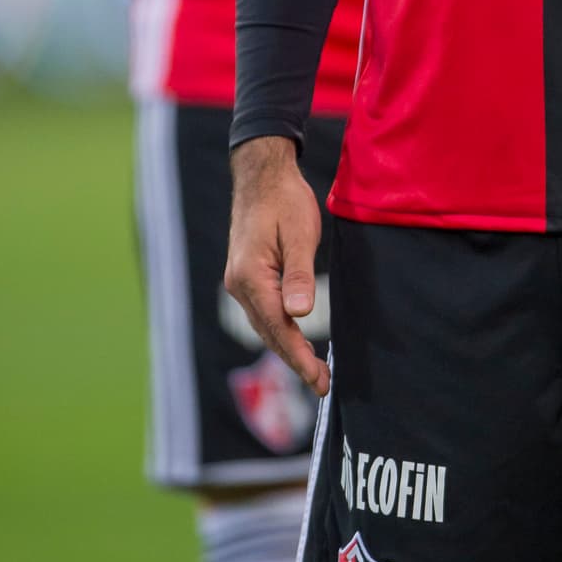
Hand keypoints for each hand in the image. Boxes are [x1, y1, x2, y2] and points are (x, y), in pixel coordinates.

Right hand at [225, 136, 328, 394]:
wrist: (262, 175)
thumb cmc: (284, 200)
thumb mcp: (299, 234)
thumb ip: (299, 275)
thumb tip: (301, 314)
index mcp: (250, 277)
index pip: (278, 327)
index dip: (299, 357)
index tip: (319, 379)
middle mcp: (239, 285)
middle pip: (269, 333)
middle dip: (295, 361)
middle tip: (323, 385)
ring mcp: (240, 282)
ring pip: (265, 326)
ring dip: (288, 349)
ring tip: (314, 372)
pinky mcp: (247, 277)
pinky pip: (264, 313)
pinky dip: (281, 332)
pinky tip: (296, 339)